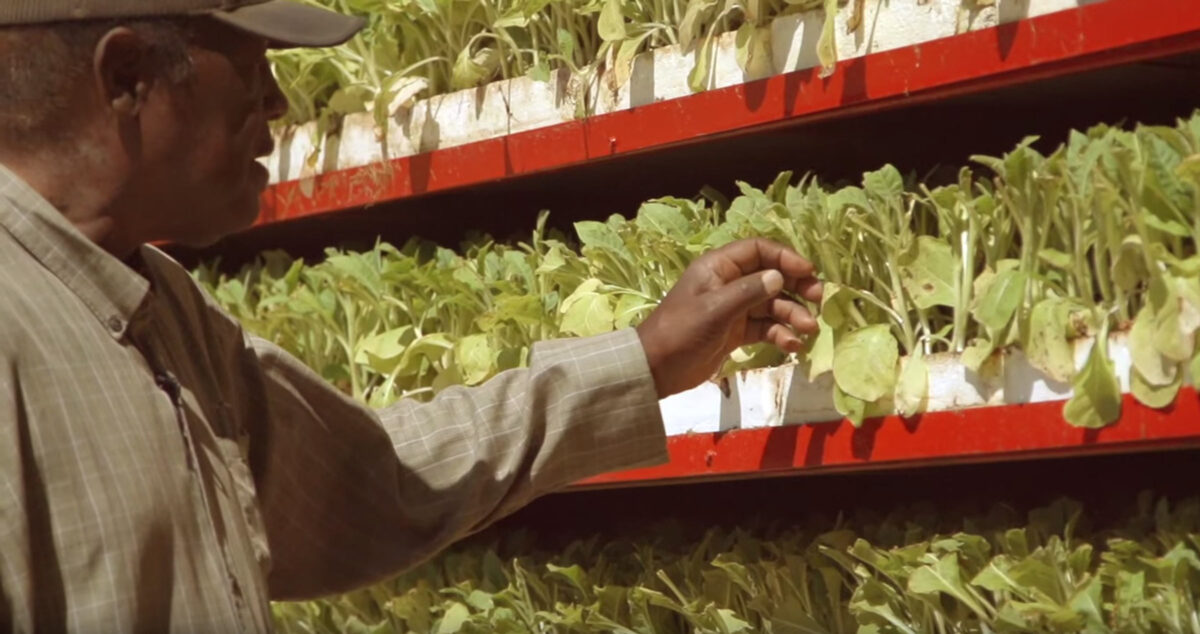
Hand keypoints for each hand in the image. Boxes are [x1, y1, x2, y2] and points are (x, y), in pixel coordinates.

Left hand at [635, 238, 822, 397]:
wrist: (657, 368)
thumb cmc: (682, 331)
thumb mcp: (715, 309)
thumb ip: (749, 291)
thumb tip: (779, 276)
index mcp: (719, 267)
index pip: (758, 250)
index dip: (785, 258)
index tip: (808, 272)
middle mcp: (729, 283)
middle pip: (771, 276)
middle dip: (796, 287)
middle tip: (818, 300)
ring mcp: (734, 308)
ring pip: (772, 304)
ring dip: (792, 314)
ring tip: (808, 329)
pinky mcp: (736, 332)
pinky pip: (765, 327)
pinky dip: (781, 334)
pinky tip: (792, 345)